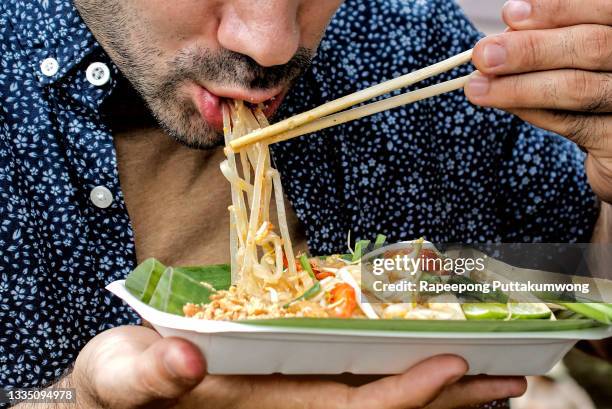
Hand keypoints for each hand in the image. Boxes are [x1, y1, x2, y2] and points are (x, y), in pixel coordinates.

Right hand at [74, 325, 525, 408]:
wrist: (120, 393)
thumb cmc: (119, 386)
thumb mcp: (117, 375)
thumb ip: (144, 373)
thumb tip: (183, 361)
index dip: (403, 395)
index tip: (454, 364)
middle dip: (445, 402)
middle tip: (507, 379)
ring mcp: (293, 405)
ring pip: (376, 405)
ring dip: (437, 399)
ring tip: (490, 384)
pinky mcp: (292, 392)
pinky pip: (359, 393)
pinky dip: (403, 387)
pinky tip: (434, 377)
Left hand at [465, 0, 611, 201]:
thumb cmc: (592, 87)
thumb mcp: (573, 59)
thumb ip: (549, 45)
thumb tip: (497, 43)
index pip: (601, 9)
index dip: (556, 9)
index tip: (510, 14)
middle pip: (591, 46)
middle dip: (530, 50)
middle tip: (483, 55)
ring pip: (577, 87)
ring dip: (518, 87)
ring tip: (476, 88)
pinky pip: (573, 124)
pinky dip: (534, 112)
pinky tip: (505, 106)